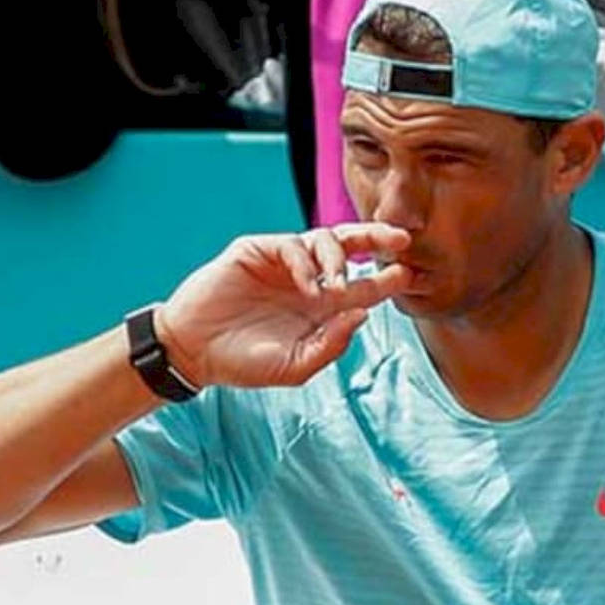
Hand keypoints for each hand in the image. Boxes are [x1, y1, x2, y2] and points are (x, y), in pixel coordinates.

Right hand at [154, 223, 411, 390]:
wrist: (194, 352)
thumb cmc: (244, 363)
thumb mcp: (295, 366)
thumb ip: (330, 345)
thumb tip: (363, 315)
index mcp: (322, 308)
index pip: (363, 286)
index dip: (387, 279)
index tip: (410, 275)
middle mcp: (308, 281)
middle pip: (350, 249)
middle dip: (377, 239)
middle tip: (400, 238)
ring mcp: (283, 264)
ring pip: (324, 241)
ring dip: (339, 258)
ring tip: (338, 284)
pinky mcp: (256, 251)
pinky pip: (290, 245)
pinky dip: (304, 262)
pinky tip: (308, 286)